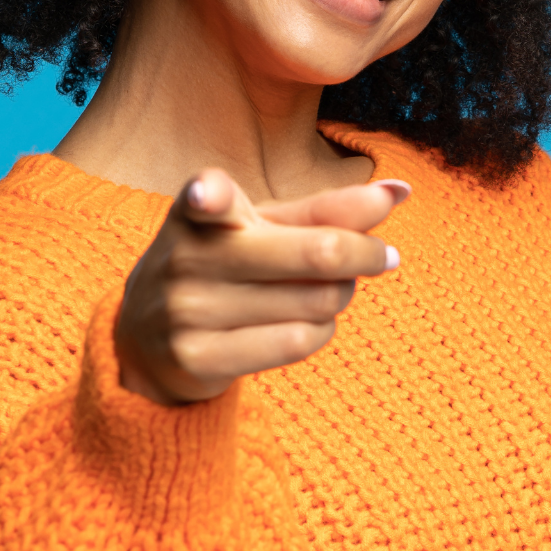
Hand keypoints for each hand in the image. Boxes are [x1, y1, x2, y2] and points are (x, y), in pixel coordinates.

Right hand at [114, 169, 409, 405]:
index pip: (206, 197)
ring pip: (315, 301)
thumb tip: (403, 192)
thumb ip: (328, 209)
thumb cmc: (225, 264)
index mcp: (198, 209)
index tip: (208, 195)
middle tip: (383, 256)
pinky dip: (322, 331)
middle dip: (365, 254)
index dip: (210, 195)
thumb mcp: (263, 227)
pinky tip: (314, 323)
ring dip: (342, 295)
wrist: (147, 339)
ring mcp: (188, 311)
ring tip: (334, 290)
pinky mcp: (198, 358)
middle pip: (316, 253)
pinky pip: (296, 342)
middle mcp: (186, 257)